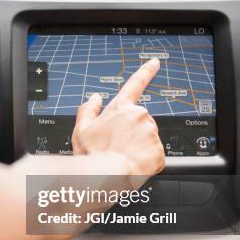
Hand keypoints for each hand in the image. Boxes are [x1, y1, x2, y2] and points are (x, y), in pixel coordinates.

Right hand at [72, 58, 165, 175]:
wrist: (104, 177)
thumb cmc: (91, 155)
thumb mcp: (80, 130)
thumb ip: (88, 110)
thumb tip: (95, 98)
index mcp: (119, 108)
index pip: (135, 84)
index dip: (146, 71)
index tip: (155, 62)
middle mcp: (138, 116)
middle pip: (139, 122)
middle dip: (132, 133)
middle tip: (117, 147)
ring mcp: (150, 133)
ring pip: (147, 140)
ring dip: (138, 148)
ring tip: (122, 158)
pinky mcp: (159, 151)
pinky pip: (154, 157)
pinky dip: (145, 163)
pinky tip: (132, 166)